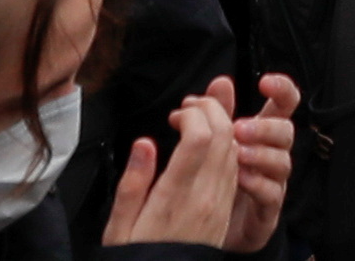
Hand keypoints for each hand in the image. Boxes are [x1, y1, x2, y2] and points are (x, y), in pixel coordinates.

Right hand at [112, 79, 275, 253]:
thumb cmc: (138, 255)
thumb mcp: (120, 226)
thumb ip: (132, 183)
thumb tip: (144, 143)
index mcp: (176, 197)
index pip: (201, 138)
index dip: (194, 114)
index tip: (177, 114)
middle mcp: (205, 197)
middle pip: (224, 135)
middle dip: (211, 108)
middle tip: (189, 107)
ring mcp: (219, 203)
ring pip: (234, 149)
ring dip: (221, 125)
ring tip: (196, 122)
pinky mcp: (225, 209)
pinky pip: (235, 167)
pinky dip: (226, 146)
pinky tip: (207, 146)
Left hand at [223, 73, 299, 247]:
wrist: (214, 225)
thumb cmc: (219, 177)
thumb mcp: (217, 141)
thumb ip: (219, 111)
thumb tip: (221, 82)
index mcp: (263, 133)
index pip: (284, 105)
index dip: (282, 89)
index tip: (265, 83)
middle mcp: (273, 154)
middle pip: (287, 131)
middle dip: (265, 127)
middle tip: (238, 128)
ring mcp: (273, 181)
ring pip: (283, 161)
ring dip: (261, 154)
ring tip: (237, 155)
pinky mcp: (268, 208)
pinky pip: (273, 194)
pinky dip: (258, 184)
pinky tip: (239, 179)